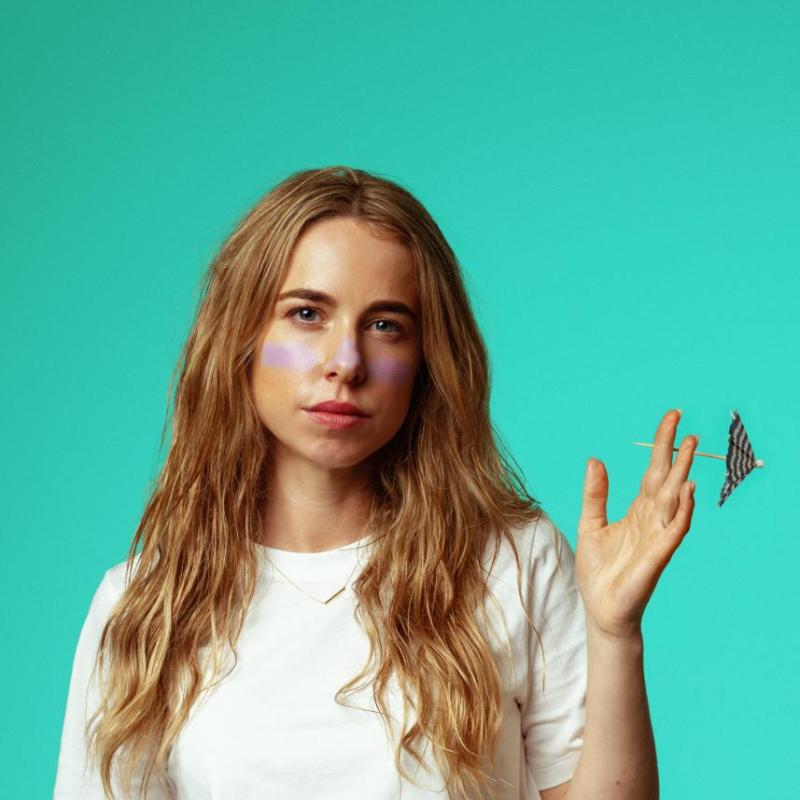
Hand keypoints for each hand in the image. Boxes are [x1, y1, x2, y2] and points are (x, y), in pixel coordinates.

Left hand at [575, 408, 697, 640]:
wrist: (601, 607)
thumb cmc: (599, 570)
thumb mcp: (590, 523)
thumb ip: (595, 493)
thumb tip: (595, 460)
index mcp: (638, 511)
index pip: (654, 471)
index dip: (661, 445)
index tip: (671, 418)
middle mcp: (652, 519)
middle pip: (668, 480)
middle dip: (676, 453)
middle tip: (684, 426)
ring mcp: (657, 536)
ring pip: (675, 499)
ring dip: (683, 474)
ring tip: (689, 448)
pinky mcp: (658, 555)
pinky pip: (675, 529)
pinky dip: (683, 511)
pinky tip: (688, 492)